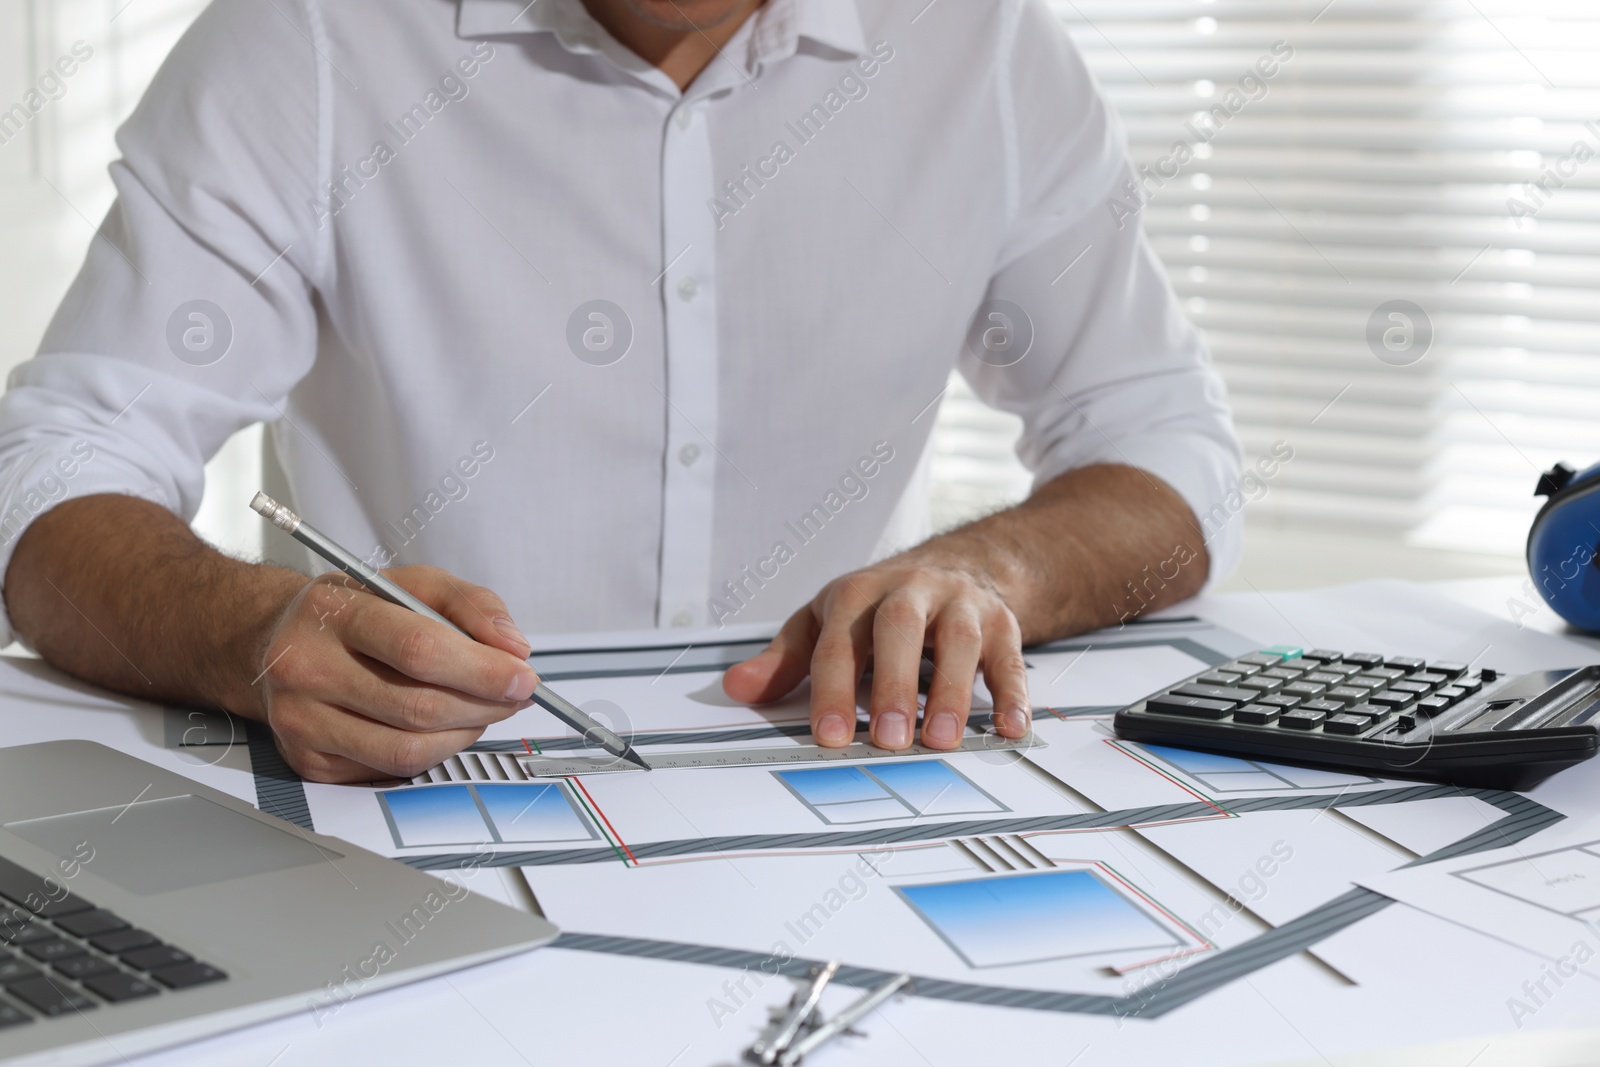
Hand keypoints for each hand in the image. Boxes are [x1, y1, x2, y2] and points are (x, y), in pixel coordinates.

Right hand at [251, 566, 538, 781]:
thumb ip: (470, 604)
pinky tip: (442, 727)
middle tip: (514, 695)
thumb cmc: (352, 611)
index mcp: (333, 613)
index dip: (481, 670)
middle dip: (484, 706)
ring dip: (464, 734)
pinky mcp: (308, 760)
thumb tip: (512, 648)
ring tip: (483, 710)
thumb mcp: (411, 583)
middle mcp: (306, 668)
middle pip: (418, 707)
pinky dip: (433, 752)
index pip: (418, 649)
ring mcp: (301, 721)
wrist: (272, 640)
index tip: (522, 677)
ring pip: (407, 750)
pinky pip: (389, 770)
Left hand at [721, 556, 1031, 750]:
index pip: (840, 642)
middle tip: (890, 740)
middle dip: (895, 685)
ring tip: (942, 740)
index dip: (833, 689)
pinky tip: (1010, 729)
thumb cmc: (880, 606)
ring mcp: (960, 605)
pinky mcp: (1001, 623)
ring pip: (960, 641)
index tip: (831, 735)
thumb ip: (785, 660)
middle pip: (901, 629)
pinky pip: (1010, 657)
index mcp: (858, 594)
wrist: (958, 566)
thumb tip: (737, 688)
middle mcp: (911, 592)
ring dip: (953, 693)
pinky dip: (1013, 694)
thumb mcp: (826, 621)